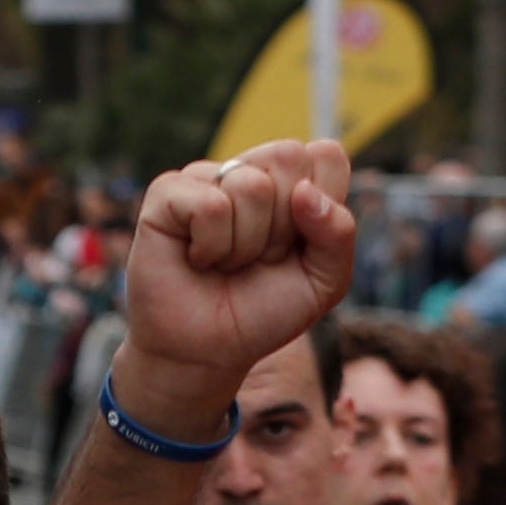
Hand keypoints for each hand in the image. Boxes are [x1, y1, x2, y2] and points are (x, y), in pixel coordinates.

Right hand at [117, 139, 356, 415]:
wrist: (208, 349)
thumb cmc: (263, 311)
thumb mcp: (325, 282)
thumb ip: (338, 233)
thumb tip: (304, 191)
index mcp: (291, 182)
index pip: (327, 155)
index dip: (322, 206)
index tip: (298, 246)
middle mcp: (248, 171)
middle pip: (288, 156)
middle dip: (284, 225)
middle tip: (261, 257)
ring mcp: (205, 178)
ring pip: (251, 185)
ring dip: (246, 243)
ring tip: (227, 262)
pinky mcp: (167, 193)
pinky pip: (209, 204)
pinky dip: (212, 246)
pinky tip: (198, 258)